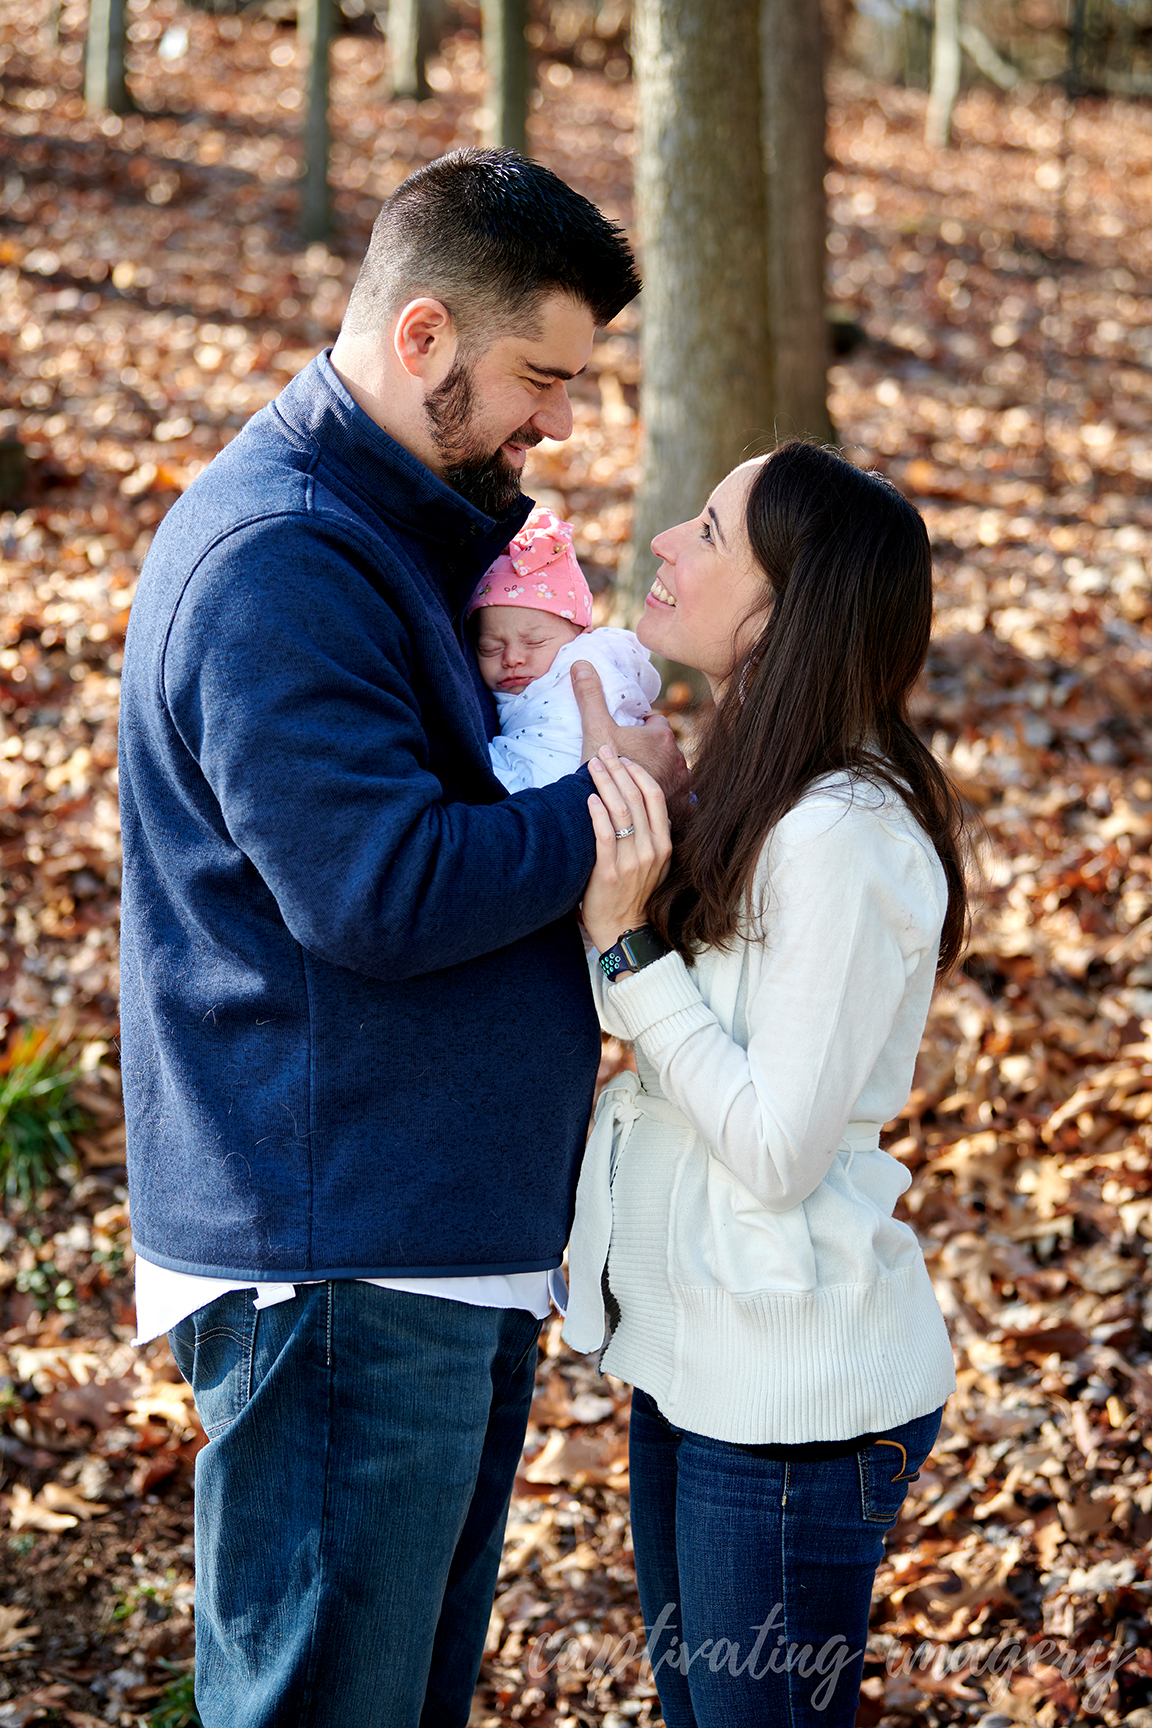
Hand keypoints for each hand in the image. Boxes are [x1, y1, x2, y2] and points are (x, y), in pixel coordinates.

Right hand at [572, 660, 689, 824]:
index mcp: (662, 736)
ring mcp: (683, 785)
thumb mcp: (595, 728)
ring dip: (662, 776)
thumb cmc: (604, 768)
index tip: (625, 739)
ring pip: (675, 774)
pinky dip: (674, 802)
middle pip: (666, 749)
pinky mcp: (682, 808)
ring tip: (640, 786)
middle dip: (652, 754)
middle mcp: (679, 758)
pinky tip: (660, 806)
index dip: (640, 729)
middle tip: (629, 764)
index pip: (655, 723)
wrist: (612, 812)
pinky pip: (683, 802)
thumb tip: (581, 663)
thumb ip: (590, 695)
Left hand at [581, 746, 671, 955]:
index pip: (655, 796)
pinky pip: (605, 835)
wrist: (625, 930)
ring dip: (605, 783)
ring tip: (592, 766)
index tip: (622, 759)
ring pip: (620, 811)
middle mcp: (652, 849)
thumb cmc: (634, 893)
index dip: (638, 773)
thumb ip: (651, 834)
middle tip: (603, 752)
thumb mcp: (653, 863)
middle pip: (636, 797)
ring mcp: (633, 860)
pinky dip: (597, 813)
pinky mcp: (610, 871)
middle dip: (618, 770)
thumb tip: (640, 803)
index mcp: (664, 843)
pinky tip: (589, 798)